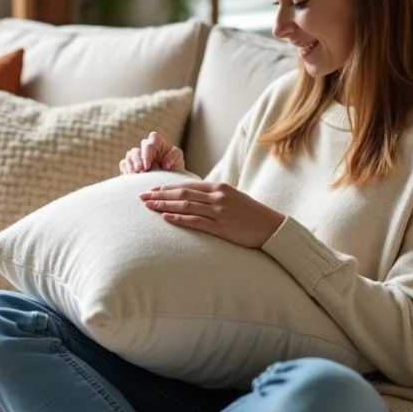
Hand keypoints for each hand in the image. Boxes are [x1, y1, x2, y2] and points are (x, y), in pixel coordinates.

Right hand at [120, 131, 184, 174]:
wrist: (168, 180)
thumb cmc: (174, 167)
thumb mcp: (178, 159)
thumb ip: (173, 157)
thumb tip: (164, 164)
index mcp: (157, 142)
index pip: (152, 139)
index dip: (148, 152)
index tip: (147, 165)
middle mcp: (146, 147)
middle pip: (138, 149)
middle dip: (138, 160)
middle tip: (140, 170)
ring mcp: (137, 155)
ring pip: (130, 155)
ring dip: (131, 165)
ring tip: (135, 174)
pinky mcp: (130, 164)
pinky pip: (123, 164)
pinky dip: (126, 170)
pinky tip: (131, 178)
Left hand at [139, 181, 285, 247]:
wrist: (271, 227)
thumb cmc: (250, 215)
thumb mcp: (232, 198)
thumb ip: (213, 196)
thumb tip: (193, 197)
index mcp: (219, 187)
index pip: (187, 184)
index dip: (166, 186)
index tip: (151, 189)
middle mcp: (217, 196)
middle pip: (181, 192)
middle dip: (159, 194)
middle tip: (141, 197)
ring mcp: (219, 211)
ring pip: (185, 205)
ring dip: (163, 205)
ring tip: (147, 206)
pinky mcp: (222, 227)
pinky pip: (196, 221)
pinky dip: (179, 218)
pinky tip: (165, 218)